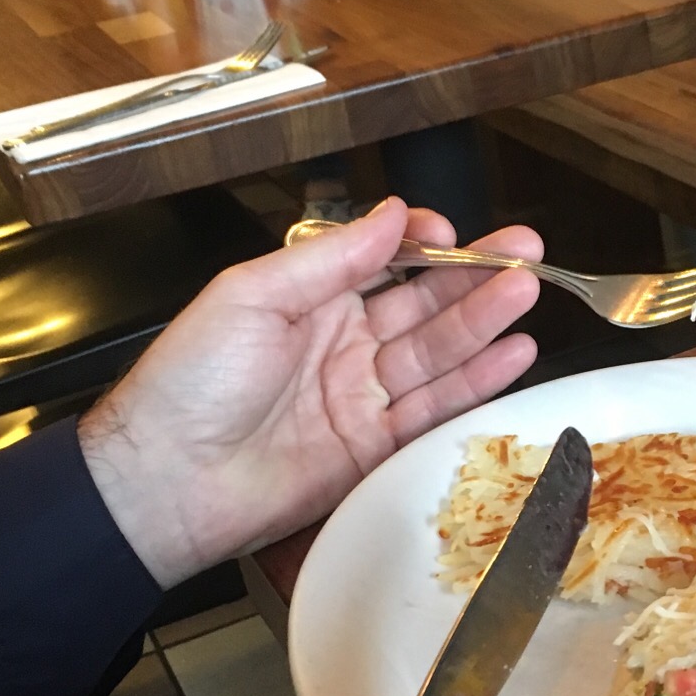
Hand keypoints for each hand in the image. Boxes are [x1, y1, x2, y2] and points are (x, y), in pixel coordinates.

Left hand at [79, 198, 541, 587]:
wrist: (168, 481)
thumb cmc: (191, 382)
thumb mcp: (253, 294)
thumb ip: (331, 258)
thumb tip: (391, 214)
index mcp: (307, 298)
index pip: (383, 260)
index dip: (423, 243)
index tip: (453, 230)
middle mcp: (341, 343)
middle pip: (422, 304)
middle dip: (475, 276)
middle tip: (525, 251)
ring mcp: (360, 397)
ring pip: (437, 352)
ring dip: (485, 321)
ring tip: (527, 292)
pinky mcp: (374, 448)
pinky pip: (435, 409)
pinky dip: (477, 381)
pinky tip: (513, 354)